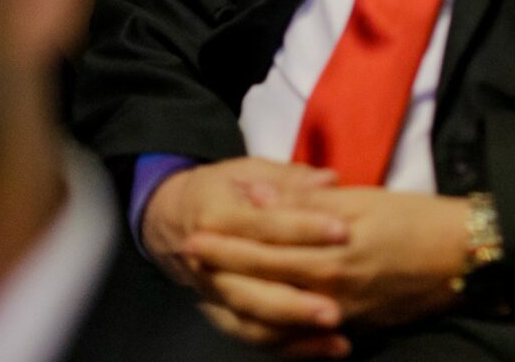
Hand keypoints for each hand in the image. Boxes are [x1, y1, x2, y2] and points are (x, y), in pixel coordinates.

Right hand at [143, 157, 352, 353]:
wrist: (171, 218)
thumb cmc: (221, 189)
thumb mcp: (249, 171)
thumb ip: (289, 179)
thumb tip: (328, 181)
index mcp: (216, 217)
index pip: (263, 226)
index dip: (303, 228)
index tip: (342, 230)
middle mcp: (208, 264)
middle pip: (253, 288)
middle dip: (296, 300)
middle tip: (337, 305)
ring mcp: (213, 295)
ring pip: (253, 321)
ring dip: (295, 331)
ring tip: (336, 334)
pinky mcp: (222, 315)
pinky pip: (255, 338)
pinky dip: (291, 348)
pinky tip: (326, 348)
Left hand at [185, 187, 470, 331]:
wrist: (458, 257)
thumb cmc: (412, 218)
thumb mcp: (361, 200)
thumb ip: (307, 202)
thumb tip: (258, 196)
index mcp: (327, 252)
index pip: (264, 249)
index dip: (227, 244)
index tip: (195, 236)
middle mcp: (327, 290)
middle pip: (262, 285)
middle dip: (224, 273)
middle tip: (191, 261)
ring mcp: (339, 315)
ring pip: (275, 319)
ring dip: (241, 304)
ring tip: (212, 292)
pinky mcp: (353, 328)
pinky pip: (301, 338)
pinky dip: (274, 332)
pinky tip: (258, 322)